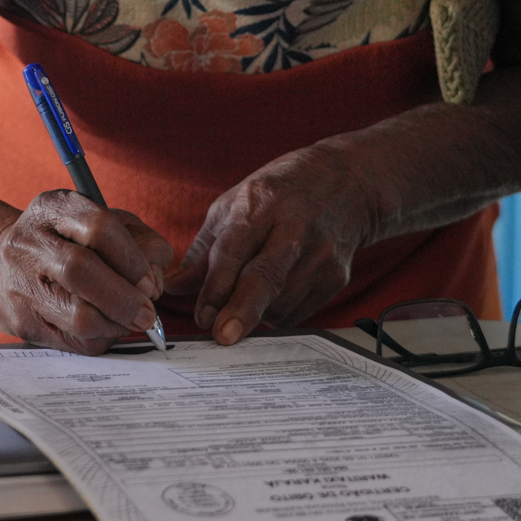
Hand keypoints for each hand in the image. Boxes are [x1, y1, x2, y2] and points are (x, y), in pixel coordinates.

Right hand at [0, 191, 172, 353]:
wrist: (1, 269)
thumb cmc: (66, 244)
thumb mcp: (104, 224)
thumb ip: (139, 242)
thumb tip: (154, 283)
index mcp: (52, 208)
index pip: (99, 227)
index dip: (133, 260)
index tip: (150, 282)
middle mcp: (29, 242)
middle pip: (81, 270)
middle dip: (125, 298)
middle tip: (147, 312)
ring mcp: (20, 284)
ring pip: (79, 316)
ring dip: (117, 323)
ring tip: (126, 318)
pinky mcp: (23, 322)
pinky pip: (75, 340)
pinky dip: (102, 336)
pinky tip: (104, 325)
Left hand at [165, 151, 375, 344]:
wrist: (348, 184)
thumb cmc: (280, 193)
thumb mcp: (234, 205)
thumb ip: (203, 249)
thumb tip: (172, 286)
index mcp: (261, 205)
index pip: (234, 251)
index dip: (216, 287)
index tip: (202, 316)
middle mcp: (294, 228)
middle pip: (266, 277)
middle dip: (242, 310)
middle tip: (223, 336)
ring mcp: (320, 254)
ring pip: (281, 302)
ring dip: (256, 315)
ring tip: (244, 303)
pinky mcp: (337, 276)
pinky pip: (299, 311)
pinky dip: (277, 314)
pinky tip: (271, 297)